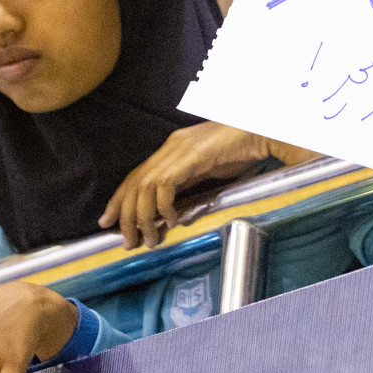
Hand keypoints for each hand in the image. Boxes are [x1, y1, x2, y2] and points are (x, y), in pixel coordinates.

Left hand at [99, 122, 319, 248]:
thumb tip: (173, 211)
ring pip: (146, 187)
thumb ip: (189, 183)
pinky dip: (164, 207)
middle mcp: (171, 146)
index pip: (136, 175)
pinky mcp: (192, 156)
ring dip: (143, 218)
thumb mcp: (208, 169)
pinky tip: (171, 221)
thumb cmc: (242, 150)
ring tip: (148, 239)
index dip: (119, 200)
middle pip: (135, 183)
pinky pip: (167, 186)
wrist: (263, 131)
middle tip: (126, 241)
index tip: (108, 222)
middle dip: (125, 215)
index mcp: (172, 147)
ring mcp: (180, 149)